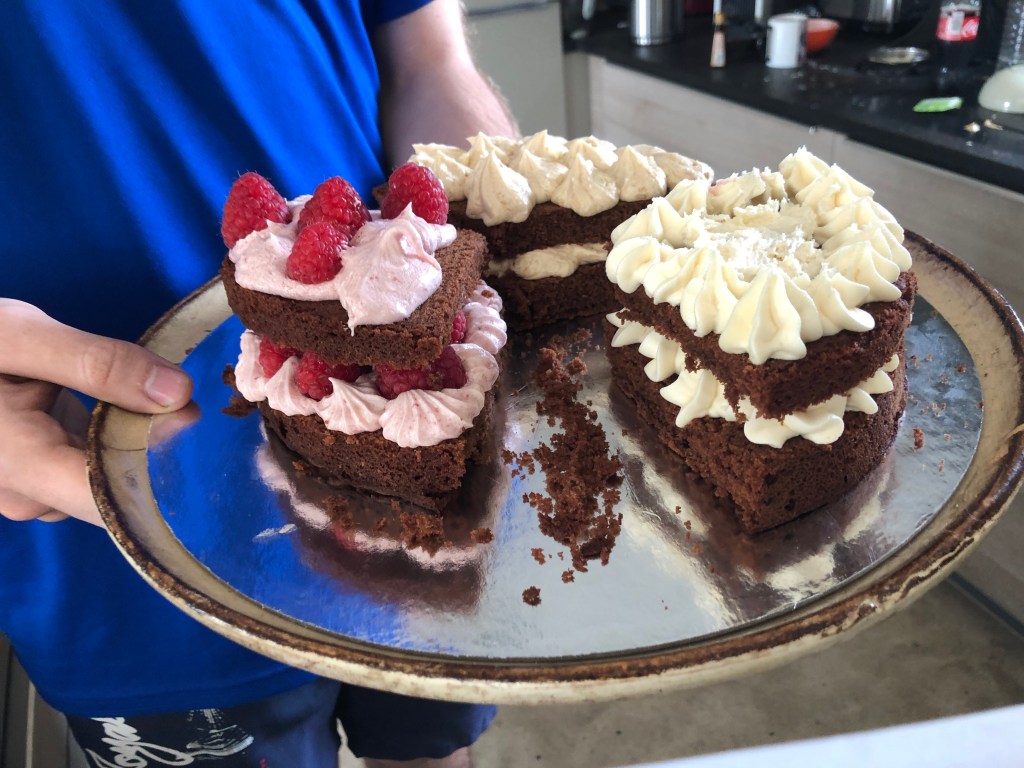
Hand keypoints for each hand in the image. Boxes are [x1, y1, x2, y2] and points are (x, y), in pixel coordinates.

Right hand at [0, 299, 192, 525]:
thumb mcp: (18, 336)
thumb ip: (97, 365)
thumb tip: (178, 393)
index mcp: (18, 463)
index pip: (113, 502)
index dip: (166, 474)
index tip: (200, 431)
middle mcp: (24, 496)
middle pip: (117, 494)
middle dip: (160, 453)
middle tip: (189, 401)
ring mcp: (27, 493)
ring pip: (106, 484)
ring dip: (138, 446)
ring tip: (162, 402)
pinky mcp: (32, 481)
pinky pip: (88, 473)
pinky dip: (115, 444)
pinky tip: (128, 412)